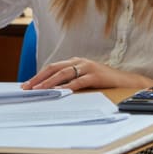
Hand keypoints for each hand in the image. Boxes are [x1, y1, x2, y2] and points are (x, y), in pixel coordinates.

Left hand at [21, 56, 152, 90]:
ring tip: (39, 90)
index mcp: (75, 61)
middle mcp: (80, 62)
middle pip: (54, 68)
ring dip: (49, 82)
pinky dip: (69, 86)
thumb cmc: (104, 80)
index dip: (38, 75)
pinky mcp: (96, 76)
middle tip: (27, 88)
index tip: (27, 85)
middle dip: (39, 78)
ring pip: (64, 73)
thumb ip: (70, 80)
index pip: (52, 67)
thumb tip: (51, 90)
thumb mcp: (85, 78)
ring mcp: (88, 67)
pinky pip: (79, 81)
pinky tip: (60, 92)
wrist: (125, 81)